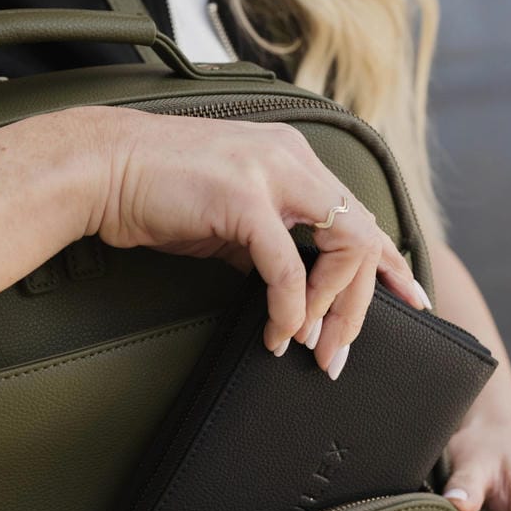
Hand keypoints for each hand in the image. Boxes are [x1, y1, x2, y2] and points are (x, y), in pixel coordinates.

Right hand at [88, 107, 429, 376]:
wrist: (100, 169)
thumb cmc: (154, 193)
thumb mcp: (226, 216)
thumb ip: (266, 242)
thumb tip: (292, 292)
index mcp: (292, 159)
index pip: (361, 212)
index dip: (391, 262)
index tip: (411, 300)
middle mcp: (291, 159)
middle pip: (363, 236)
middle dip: (359, 305)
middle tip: (338, 352)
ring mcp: (270, 175)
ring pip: (343, 247)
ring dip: (331, 308)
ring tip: (311, 345)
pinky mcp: (243, 199)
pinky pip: (288, 267)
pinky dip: (291, 308)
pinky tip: (279, 332)